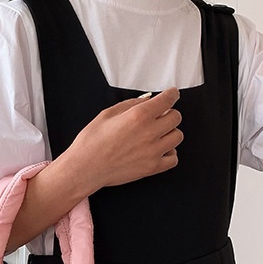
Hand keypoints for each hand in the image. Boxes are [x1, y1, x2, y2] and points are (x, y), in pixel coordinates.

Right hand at [62, 88, 182, 193]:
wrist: (85, 168)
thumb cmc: (91, 142)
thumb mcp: (107, 114)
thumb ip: (131, 104)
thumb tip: (147, 100)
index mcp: (138, 116)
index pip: (169, 99)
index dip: (171, 95)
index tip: (171, 95)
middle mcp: (149, 133)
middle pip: (176, 117)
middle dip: (168, 114)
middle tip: (158, 117)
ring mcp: (153, 152)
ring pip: (177, 136)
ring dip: (169, 133)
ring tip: (156, 135)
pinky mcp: (152, 168)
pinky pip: (173, 158)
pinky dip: (169, 153)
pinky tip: (158, 150)